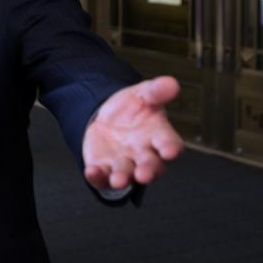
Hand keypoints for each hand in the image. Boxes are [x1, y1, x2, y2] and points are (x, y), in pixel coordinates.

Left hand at [82, 76, 183, 190]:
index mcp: (158, 135)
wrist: (108, 118)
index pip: (169, 143)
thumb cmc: (134, 109)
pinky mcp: (104, 168)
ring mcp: (124, 163)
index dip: (171, 148)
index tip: (170, 151)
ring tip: (119, 179)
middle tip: (145, 174)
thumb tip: (171, 83)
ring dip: (123, 178)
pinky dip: (97, 177)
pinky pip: (101, 177)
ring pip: (126, 175)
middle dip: (148, 171)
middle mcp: (143, 154)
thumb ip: (156, 91)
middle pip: (150, 166)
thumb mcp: (143, 94)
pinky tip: (91, 172)